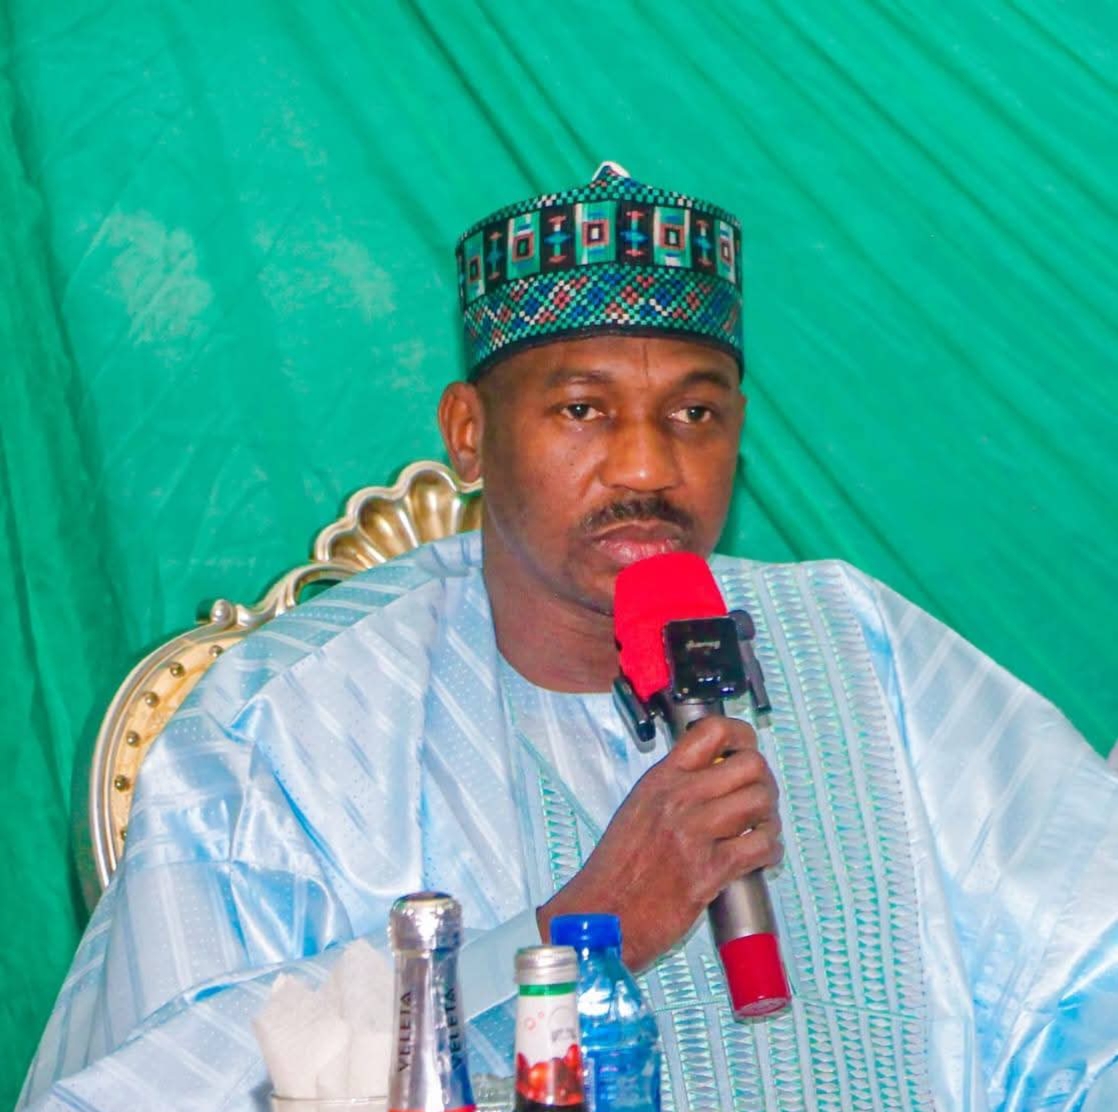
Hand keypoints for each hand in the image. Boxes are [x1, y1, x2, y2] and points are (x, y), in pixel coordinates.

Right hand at [536, 715, 781, 971]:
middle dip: (763, 782)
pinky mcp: (709, 870)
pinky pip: (761, 845)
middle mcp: (679, 797)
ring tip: (759, 831)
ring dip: (768, 818)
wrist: (602, 915)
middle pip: (750, 765)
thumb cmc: (617, 870)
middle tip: (758, 801)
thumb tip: (715, 775)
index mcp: (660, 778)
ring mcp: (694, 832)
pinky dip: (770, 850)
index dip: (742, 737)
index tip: (746, 752)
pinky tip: (760, 856)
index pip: (713, 731)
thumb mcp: (638, 808)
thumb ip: (674, 787)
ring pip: (760, 801)